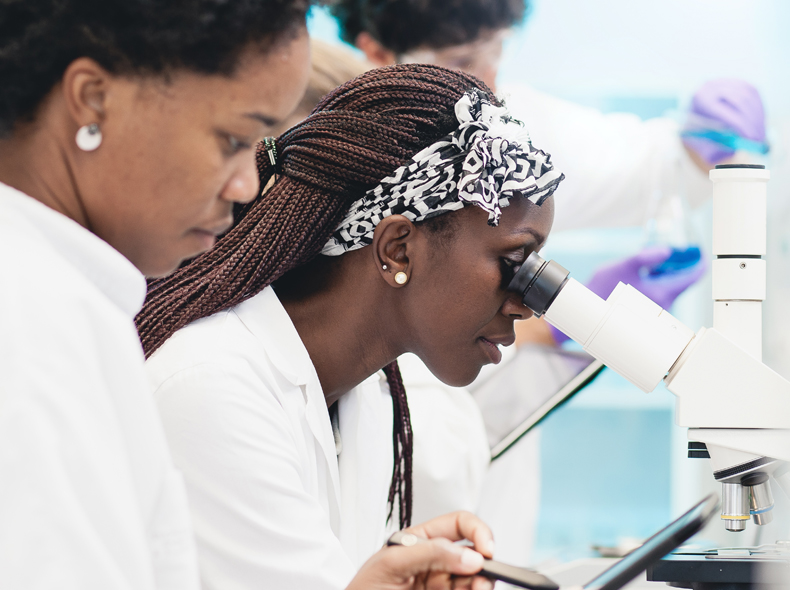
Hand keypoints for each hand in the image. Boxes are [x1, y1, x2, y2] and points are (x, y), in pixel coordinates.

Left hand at [347, 511, 494, 589]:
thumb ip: (429, 553)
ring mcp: (440, 584)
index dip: (477, 531)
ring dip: (481, 583)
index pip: (459, 524)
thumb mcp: (391, 563)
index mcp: (420, 541)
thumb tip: (467, 555)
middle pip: (474, 553)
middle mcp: (434, 561)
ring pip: (475, 579)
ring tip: (476, 589)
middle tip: (482, 578)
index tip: (486, 549)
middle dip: (484, 563)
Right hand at [550, 246, 705, 343]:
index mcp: (663, 293)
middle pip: (681, 283)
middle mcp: (664, 306)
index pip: (692, 277)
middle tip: (669, 256)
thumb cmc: (601, 291)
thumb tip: (666, 251)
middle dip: (677, 268)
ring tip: (651, 268)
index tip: (699, 253)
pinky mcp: (648, 317)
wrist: (586, 315)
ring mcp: (656, 313)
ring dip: (664, 278)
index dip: (698, 263)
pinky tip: (642, 281)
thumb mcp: (623, 266)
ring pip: (669, 291)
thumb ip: (645, 256)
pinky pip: (660, 299)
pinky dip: (656, 287)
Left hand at [682, 78, 766, 166]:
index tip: (751, 140)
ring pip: (749, 96)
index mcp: (699, 101)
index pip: (723, 111)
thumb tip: (733, 150)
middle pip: (739, 101)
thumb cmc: (697, 135)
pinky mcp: (735, 82)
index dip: (740, 126)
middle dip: (752, 122)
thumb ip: (713, 149)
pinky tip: (758, 122)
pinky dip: (758, 108)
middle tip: (759, 140)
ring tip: (759, 134)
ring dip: (757, 116)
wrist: (693, 117)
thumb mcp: (700, 144)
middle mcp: (711, 87)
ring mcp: (725, 81)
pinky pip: (753, 92)